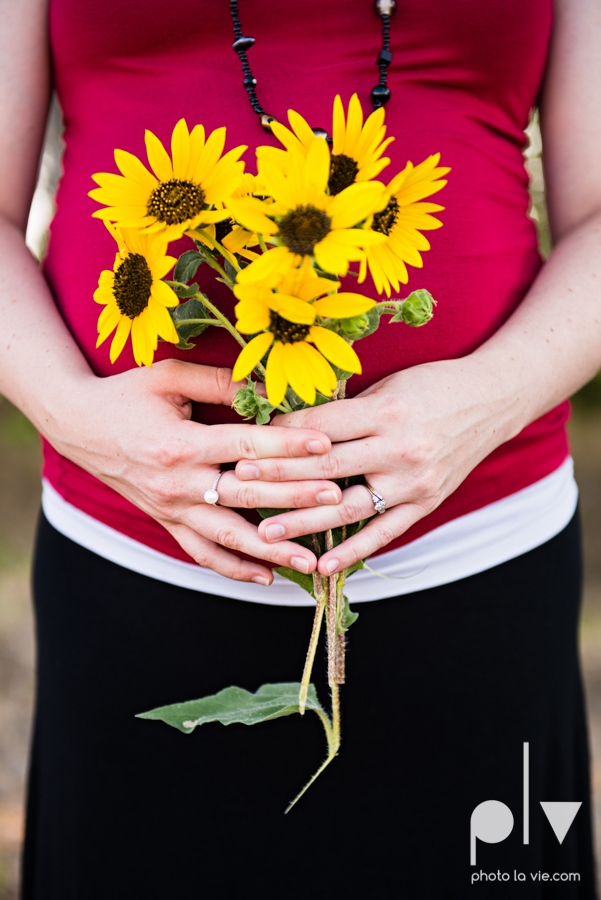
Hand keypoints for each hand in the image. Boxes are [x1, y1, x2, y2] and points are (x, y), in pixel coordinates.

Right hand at [52, 359, 342, 584]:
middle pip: (247, 495)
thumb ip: (221, 383)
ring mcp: (172, 509)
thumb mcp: (169, 376)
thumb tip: (270, 390)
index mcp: (181, 444)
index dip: (288, 445)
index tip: (326, 444)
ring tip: (311, 560)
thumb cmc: (125, 394)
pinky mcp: (167, 521)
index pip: (247, 446)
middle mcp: (178, 483)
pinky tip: (266, 577)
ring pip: (229, 537)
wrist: (77, 424)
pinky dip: (234, 569)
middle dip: (295, 498)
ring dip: (271, 551)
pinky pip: (202, 553)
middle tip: (337, 499)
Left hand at [235, 358, 518, 575]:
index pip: (319, 429)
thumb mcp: (387, 386)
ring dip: (303, 522)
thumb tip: (287, 427)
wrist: (493, 400)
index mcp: (386, 411)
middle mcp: (400, 448)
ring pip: (348, 507)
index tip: (242, 444)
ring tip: (265, 533)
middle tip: (234, 486)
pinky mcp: (426, 504)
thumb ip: (344, 410)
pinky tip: (321, 565)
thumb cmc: (432, 386)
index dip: (278, 438)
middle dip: (275, 478)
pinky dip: (352, 551)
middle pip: (325, 468)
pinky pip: (384, 533)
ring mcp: (414, 482)